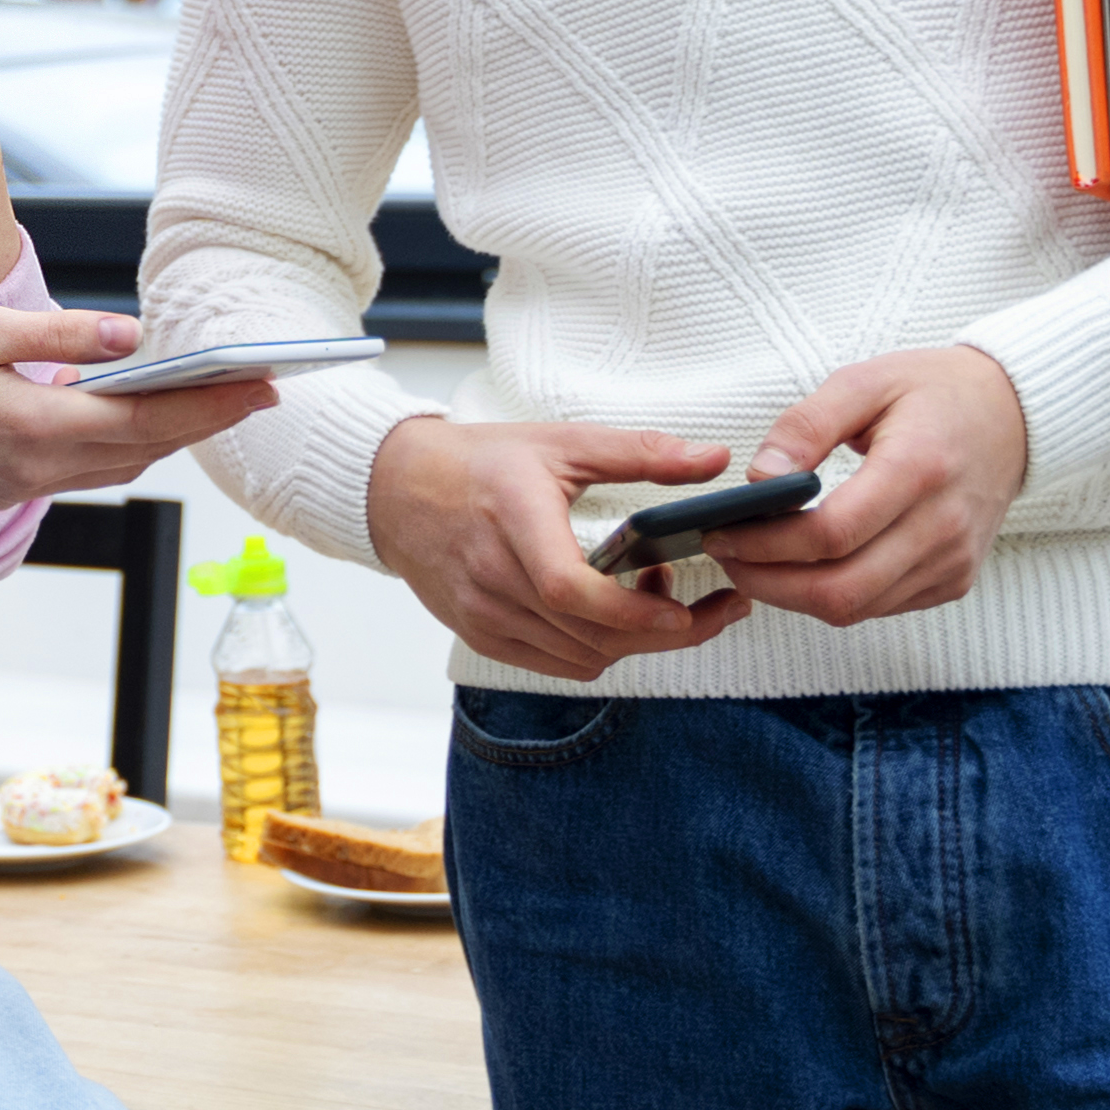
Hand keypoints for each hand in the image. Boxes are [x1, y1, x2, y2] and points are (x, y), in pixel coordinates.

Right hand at [0, 304, 281, 509]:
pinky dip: (117, 445)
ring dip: (163, 438)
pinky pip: (80, 471)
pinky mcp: (4, 489)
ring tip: (204, 399)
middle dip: (203, 423)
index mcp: (31, 426)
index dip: (210, 406)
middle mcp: (33, 469)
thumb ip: (61, 336)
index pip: (146, 422)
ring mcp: (19, 487)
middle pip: (143, 452)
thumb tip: (133, 339)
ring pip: (115, 467)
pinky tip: (124, 412)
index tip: (261, 386)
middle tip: (256, 389)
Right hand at [365, 414, 752, 683]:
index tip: (683, 610)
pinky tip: (610, 612)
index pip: (569, 590)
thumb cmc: (479, 464)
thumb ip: (640, 452)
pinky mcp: (481, 636)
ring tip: (652, 594)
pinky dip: (596, 649)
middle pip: (589, 635)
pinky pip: (556, 665)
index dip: (632, 611)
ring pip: (581, 658)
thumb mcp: (560, 444)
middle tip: (713, 607)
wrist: (397, 491)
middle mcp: (493, 578)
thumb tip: (712, 459)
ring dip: (631, 639)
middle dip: (663, 633)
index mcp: (514, 522)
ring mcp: (483, 615)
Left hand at [704, 345, 1032, 627]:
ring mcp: (953, 561)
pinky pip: (878, 607)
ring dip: (793, 595)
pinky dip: (832, 595)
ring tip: (754, 561)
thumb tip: (758, 478)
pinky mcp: (954, 581)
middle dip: (768, 583)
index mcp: (920, 469)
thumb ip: (805, 426)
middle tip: (727, 556)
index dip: (765, 543)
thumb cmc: (934, 393)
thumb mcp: (864, 382)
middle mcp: (943, 526)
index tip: (722, 530)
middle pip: (839, 590)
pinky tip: (804, 566)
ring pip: (855, 608)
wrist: (1013, 416)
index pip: (832, 534)